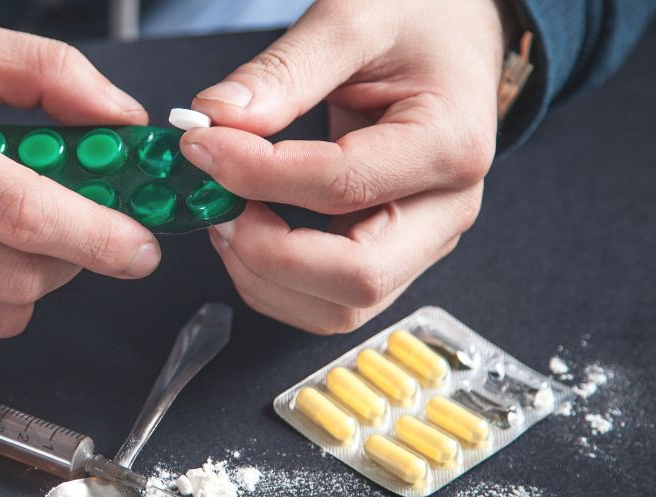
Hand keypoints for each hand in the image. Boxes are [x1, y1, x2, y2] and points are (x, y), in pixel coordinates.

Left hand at [181, 0, 507, 333]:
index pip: (341, 187)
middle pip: (355, 281)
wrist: (454, 33)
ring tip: (224, 216)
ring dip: (264, 277)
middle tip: (214, 203)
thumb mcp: (351, 19)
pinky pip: (326, 299)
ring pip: (338, 309)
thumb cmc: (418, 19)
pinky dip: (274, 280)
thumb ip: (283, 72)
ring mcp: (419, 242)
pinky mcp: (389, 254)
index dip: (258, 176)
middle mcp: (445, 211)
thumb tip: (216, 119)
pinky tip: (245, 230)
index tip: (202, 146)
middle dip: (266, 254)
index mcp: (450, 146)